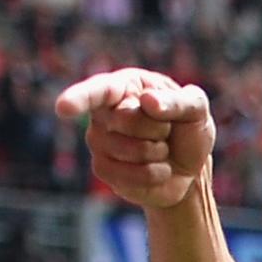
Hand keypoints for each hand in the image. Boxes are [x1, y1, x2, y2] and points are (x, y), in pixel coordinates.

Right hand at [55, 67, 215, 210]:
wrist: (188, 167)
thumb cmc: (188, 129)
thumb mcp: (197, 110)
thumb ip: (178, 101)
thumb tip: (147, 102)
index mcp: (124, 86)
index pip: (99, 90)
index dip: (80, 98)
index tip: (64, 108)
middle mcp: (104, 111)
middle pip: (125, 120)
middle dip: (157, 128)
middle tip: (165, 130)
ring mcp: (99, 141)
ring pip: (125, 149)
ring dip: (156, 152)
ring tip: (160, 148)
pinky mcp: (103, 168)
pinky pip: (124, 174)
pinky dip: (151, 174)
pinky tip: (156, 169)